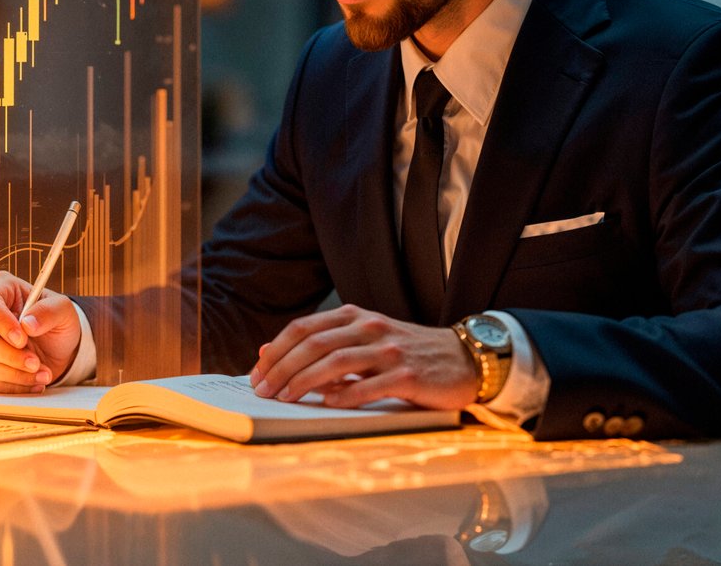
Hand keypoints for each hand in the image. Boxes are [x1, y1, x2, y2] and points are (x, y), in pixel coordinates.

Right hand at [0, 270, 83, 391]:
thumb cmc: (59, 322)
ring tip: (43, 374)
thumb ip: (49, 312)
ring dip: (13, 374)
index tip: (21, 339)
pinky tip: (34, 382)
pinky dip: (13, 386)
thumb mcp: (64, 311)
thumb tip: (27, 324)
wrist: (61, 349)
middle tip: (35, 363)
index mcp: (2, 290)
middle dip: (8, 355)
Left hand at [249, 304, 476, 410]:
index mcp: (354, 316)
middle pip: (314, 344)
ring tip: (285, 398)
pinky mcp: (409, 375)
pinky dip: (346, 395)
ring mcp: (390, 350)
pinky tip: (328, 404)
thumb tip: (268, 353)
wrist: (464, 359)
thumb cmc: (406, 353)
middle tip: (262, 390)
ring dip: (305, 381)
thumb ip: (322, 344)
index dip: (275, 351)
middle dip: (282, 368)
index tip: (256, 373)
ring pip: (337, 361)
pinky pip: (371, 385)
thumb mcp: (363, 340)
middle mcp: (370, 327)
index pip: (303, 329)